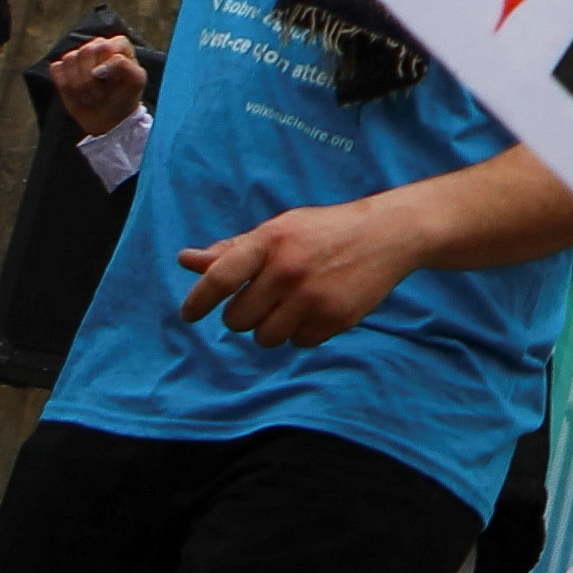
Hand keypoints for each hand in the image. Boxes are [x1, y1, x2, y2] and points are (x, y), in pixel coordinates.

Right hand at [50, 34, 146, 134]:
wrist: (109, 119)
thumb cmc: (125, 96)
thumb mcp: (136, 81)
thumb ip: (124, 66)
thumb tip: (96, 69)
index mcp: (117, 44)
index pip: (105, 46)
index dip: (106, 67)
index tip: (113, 82)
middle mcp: (97, 45)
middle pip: (85, 51)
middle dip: (91, 79)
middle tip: (101, 92)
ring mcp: (78, 56)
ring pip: (70, 59)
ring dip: (79, 84)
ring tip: (91, 94)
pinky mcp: (62, 68)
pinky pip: (57, 68)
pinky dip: (65, 84)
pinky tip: (76, 93)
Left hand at [178, 196, 424, 347]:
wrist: (387, 234)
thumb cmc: (323, 231)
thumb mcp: (279, 230)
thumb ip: (232, 249)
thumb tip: (186, 260)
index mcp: (269, 240)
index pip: (219, 278)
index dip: (198, 301)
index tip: (188, 315)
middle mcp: (288, 269)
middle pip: (237, 319)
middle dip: (244, 315)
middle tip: (264, 299)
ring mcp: (312, 296)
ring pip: (264, 337)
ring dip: (272, 327)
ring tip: (293, 304)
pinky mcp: (335, 318)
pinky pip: (298, 343)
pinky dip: (302, 332)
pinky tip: (317, 308)